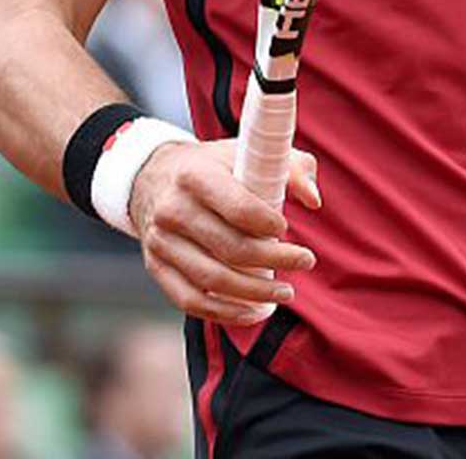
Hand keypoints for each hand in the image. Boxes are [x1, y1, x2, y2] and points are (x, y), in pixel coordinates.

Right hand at [131, 138, 319, 326]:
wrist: (153, 176)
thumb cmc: (212, 166)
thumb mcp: (246, 151)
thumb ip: (290, 167)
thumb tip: (313, 199)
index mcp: (195, 175)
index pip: (237, 207)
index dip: (268, 224)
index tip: (287, 229)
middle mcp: (172, 209)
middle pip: (230, 248)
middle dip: (275, 260)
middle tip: (305, 261)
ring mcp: (161, 242)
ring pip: (213, 279)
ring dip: (255, 293)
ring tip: (286, 292)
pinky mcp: (156, 267)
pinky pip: (191, 301)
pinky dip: (225, 313)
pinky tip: (253, 312)